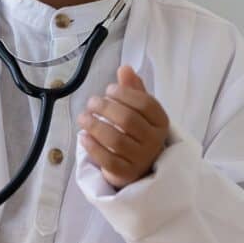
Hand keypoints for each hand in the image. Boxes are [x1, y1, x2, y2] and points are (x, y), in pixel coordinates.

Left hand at [77, 65, 169, 189]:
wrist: (139, 166)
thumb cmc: (137, 132)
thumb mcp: (138, 110)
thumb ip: (133, 90)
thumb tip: (125, 68)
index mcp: (161, 122)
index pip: (145, 104)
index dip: (124, 94)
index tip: (108, 89)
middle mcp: (154, 141)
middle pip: (128, 120)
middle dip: (105, 108)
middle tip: (91, 102)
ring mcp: (142, 159)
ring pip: (116, 141)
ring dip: (95, 126)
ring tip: (83, 118)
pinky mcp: (126, 174)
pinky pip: (108, 160)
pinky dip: (93, 147)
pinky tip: (83, 136)